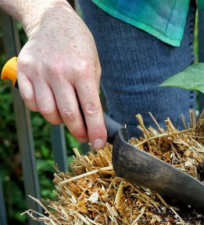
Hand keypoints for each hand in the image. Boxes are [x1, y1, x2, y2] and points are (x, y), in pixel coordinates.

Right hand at [16, 1, 105, 148]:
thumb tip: (93, 121)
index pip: (90, 109)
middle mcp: (59, 71)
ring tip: (68, 117)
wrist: (52, 21)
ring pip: (48, 112)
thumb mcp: (94, 65)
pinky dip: (42, 110)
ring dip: (60, 122)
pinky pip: (31, 102)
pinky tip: (51, 104)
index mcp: (82, 70)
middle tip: (84, 137)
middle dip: (79, 131)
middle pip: (69, 115)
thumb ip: (92, 92)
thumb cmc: (79, 45)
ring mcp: (39, 71)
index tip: (98, 143)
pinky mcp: (23, 70)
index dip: (95, 130)